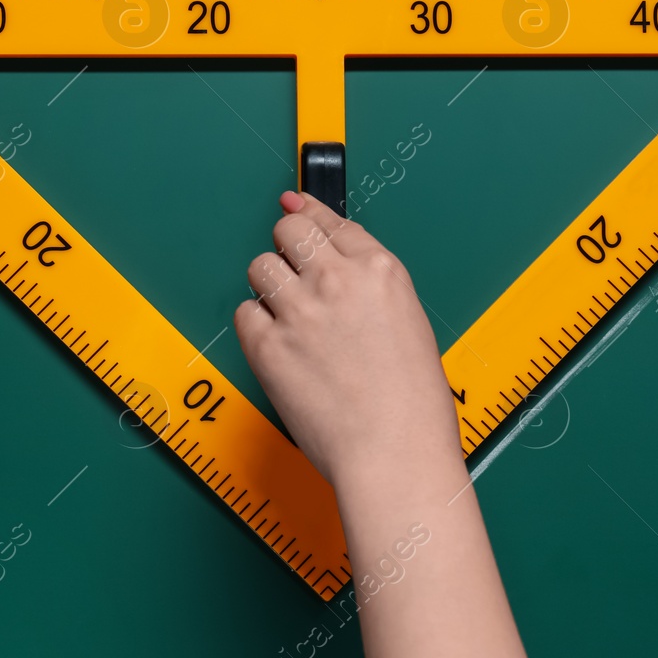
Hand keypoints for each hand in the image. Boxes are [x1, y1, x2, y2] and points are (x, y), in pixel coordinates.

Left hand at [233, 191, 461, 491]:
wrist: (394, 453)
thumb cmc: (413, 407)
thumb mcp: (410, 325)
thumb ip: (371, 292)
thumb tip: (339, 274)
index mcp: (382, 271)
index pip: (332, 222)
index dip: (308, 212)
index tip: (293, 205)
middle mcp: (338, 280)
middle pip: (289, 231)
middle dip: (286, 245)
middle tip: (290, 271)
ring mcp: (300, 310)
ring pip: (260, 266)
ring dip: (268, 286)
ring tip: (285, 318)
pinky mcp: (267, 345)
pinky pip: (244, 314)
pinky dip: (254, 326)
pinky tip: (276, 346)